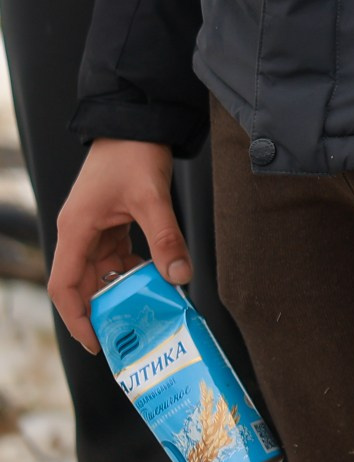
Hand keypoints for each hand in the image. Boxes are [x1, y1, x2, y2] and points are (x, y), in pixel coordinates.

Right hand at [48, 138, 183, 354]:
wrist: (136, 120)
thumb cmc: (133, 153)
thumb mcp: (152, 198)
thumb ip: (166, 238)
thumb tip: (179, 276)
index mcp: (75, 230)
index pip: (65, 286)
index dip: (77, 317)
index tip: (96, 340)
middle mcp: (79, 232)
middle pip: (82, 283)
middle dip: (101, 310)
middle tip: (127, 335)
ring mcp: (94, 227)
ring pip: (102, 270)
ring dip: (120, 290)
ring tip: (145, 312)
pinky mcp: (110, 220)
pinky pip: (116, 255)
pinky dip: (132, 270)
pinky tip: (155, 279)